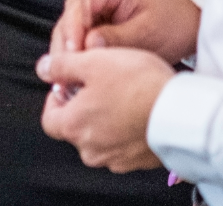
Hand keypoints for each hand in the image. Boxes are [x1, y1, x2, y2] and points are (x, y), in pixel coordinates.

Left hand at [37, 47, 172, 172]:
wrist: (179, 112)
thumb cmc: (138, 85)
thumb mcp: (94, 61)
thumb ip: (63, 65)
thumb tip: (43, 68)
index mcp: (73, 126)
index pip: (49, 118)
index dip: (56, 98)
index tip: (70, 83)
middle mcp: (90, 149)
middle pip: (76, 127)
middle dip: (84, 105)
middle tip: (102, 82)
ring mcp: (115, 159)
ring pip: (100, 136)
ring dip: (106, 118)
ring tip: (126, 93)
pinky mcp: (138, 161)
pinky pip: (124, 145)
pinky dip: (127, 129)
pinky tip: (140, 110)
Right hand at [50, 0, 199, 60]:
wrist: (186, 26)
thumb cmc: (173, 22)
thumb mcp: (147, 33)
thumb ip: (117, 38)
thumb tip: (89, 45)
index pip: (80, 3)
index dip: (73, 29)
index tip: (74, 53)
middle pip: (70, 17)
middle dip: (67, 46)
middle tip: (68, 72)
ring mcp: (96, 6)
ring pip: (70, 30)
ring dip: (70, 54)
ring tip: (72, 78)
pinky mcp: (96, 22)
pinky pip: (80, 39)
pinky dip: (79, 56)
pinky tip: (80, 73)